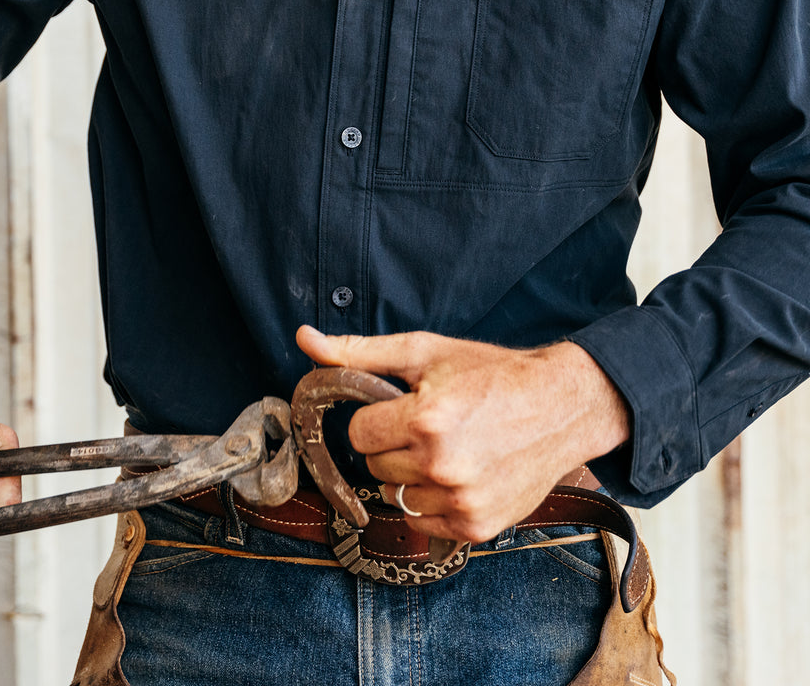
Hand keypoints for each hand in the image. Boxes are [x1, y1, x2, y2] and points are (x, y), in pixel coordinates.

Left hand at [296, 325, 628, 543]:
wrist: (561, 405)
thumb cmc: (490, 374)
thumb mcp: (423, 351)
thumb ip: (358, 353)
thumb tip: (304, 340)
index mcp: (425, 420)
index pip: (359, 435)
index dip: (377, 419)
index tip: (404, 408)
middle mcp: (442, 466)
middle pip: (374, 467)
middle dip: (392, 445)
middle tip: (431, 426)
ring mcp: (461, 501)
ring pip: (397, 496)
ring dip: (411, 476)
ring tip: (448, 450)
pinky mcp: (477, 527)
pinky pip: (424, 523)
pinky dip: (433, 503)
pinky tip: (460, 474)